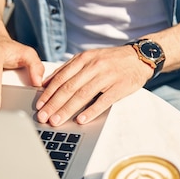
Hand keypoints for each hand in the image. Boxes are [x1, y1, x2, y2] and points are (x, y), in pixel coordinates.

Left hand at [36, 45, 152, 125]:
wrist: (140, 57)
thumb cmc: (112, 60)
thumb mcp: (90, 58)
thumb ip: (70, 69)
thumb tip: (48, 82)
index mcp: (84, 59)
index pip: (62, 77)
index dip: (49, 92)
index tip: (39, 105)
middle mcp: (94, 66)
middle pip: (69, 87)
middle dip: (54, 104)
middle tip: (43, 117)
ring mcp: (107, 77)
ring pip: (83, 95)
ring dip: (67, 110)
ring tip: (57, 121)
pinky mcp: (119, 87)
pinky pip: (103, 101)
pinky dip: (91, 111)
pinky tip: (81, 119)